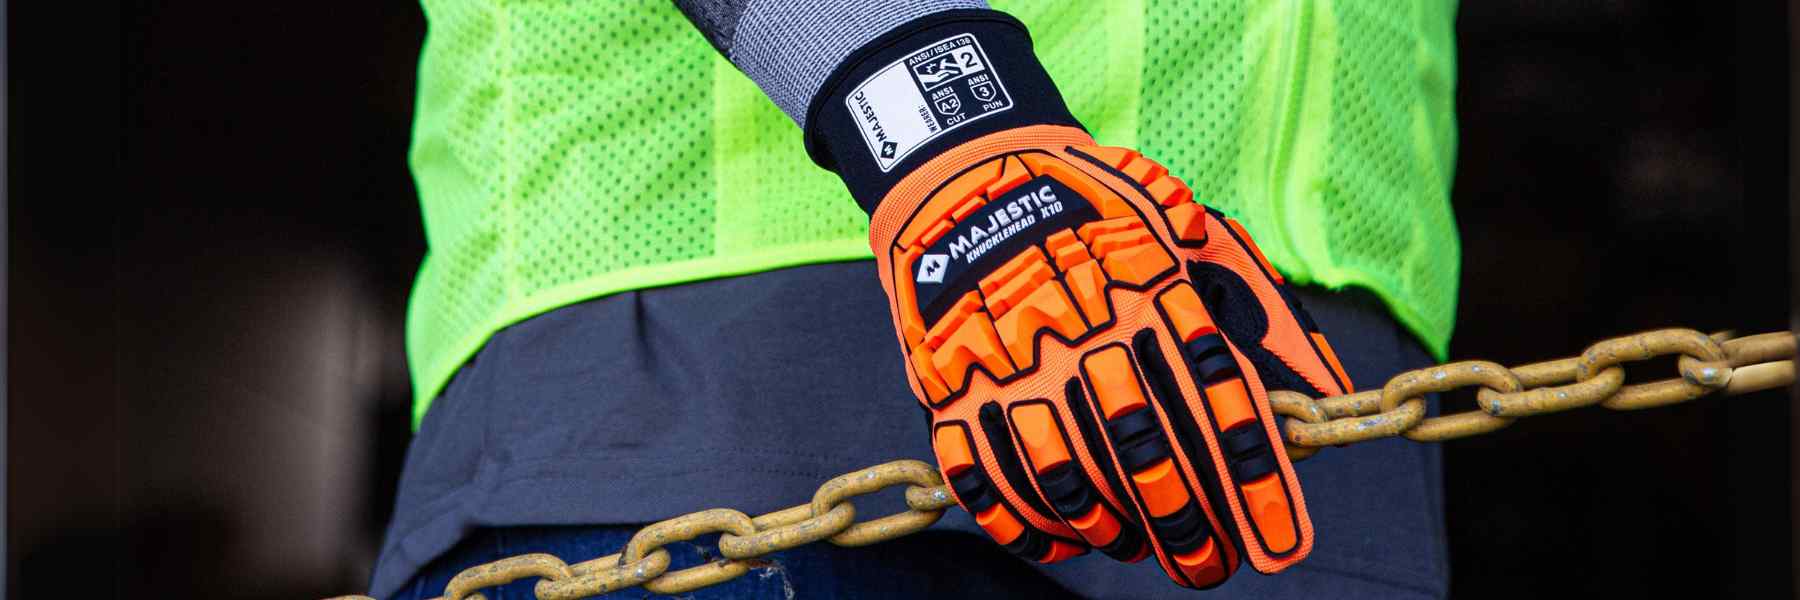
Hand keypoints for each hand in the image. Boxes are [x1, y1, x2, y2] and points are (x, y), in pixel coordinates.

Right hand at [870, 125, 1353, 587]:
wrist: (966, 172)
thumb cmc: (1093, 205)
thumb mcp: (1184, 227)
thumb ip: (1256, 304)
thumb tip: (1322, 385)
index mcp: (1147, 291)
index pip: (1216, 402)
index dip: (1252, 484)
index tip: (1280, 543)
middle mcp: (1082, 333)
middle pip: (1145, 453)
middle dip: (1188, 526)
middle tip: (1210, 568)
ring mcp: (1009, 364)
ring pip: (1069, 477)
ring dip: (1113, 529)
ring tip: (1140, 549)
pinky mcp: (948, 384)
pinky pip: (986, 477)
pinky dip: (1025, 521)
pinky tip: (1061, 541)